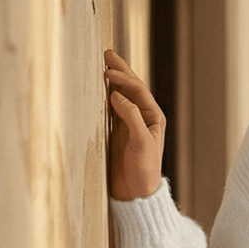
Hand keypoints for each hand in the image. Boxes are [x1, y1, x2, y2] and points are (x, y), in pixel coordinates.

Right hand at [104, 49, 165, 200]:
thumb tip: (116, 95)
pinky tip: (95, 88)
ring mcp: (128, 124)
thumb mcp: (140, 142)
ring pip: (119, 96)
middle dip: (120, 70)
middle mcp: (142, 118)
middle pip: (130, 88)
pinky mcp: (116, 133)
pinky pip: (109, 110)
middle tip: (107, 53)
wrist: (136, 194)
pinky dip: (103, 97)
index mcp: (153, 118)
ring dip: (111, 80)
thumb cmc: (143, 170)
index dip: (123, 78)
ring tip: (101, 65)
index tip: (107, 71)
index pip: (138, 90)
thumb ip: (130, 117)